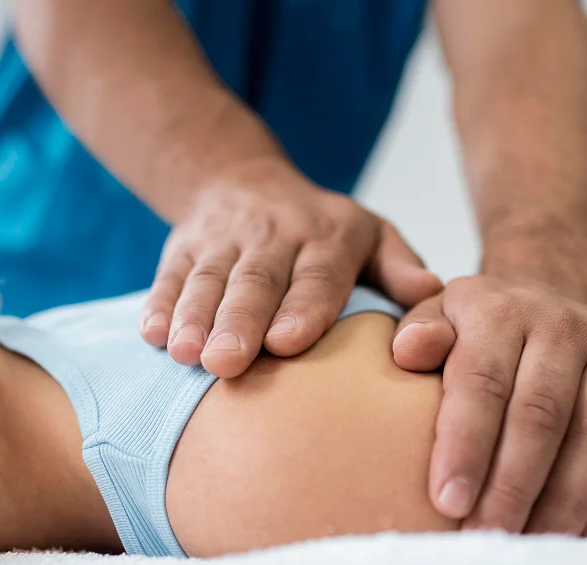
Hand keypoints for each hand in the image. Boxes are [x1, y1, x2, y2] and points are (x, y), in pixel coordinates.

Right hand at [140, 176, 443, 377]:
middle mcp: (273, 233)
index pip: (317, 273)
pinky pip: (169, 274)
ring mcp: (222, 239)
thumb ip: (399, 267)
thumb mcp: (369, 234)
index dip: (302, 306)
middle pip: (256, 280)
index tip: (288, 342)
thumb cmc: (319, 229)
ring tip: (186, 354)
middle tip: (227, 363)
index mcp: (327, 236)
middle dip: (239, 321)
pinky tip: (153, 334)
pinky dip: (160, 303)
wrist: (239, 179)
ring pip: (207, 278)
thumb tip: (433, 293)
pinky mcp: (182, 246)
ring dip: (194, 317)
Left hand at [393, 275, 586, 536]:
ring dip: (567, 498)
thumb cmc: (474, 331)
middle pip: (540, 415)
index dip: (466, 446)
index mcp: (500, 312)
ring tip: (537, 544)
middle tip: (489, 536)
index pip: (482, 383)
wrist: (546, 301)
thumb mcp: (437, 319)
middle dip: (513, 484)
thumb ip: (419, 335)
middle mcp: (562, 325)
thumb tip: (407, 352)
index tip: (448, 501)